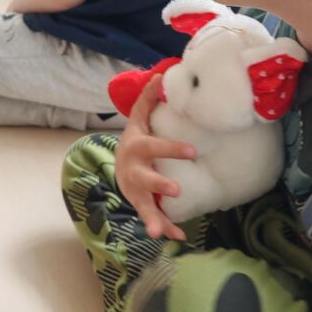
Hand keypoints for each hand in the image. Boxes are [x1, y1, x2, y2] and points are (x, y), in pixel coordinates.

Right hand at [115, 75, 196, 241]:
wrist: (118, 165)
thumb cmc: (137, 139)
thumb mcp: (139, 118)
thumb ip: (149, 99)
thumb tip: (161, 75)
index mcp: (137, 147)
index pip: (155, 145)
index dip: (172, 148)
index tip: (194, 151)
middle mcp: (134, 170)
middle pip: (144, 178)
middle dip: (159, 185)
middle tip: (177, 191)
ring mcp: (135, 190)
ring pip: (142, 205)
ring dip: (153, 218)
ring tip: (160, 232)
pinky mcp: (141, 204)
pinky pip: (153, 217)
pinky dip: (165, 228)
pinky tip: (178, 237)